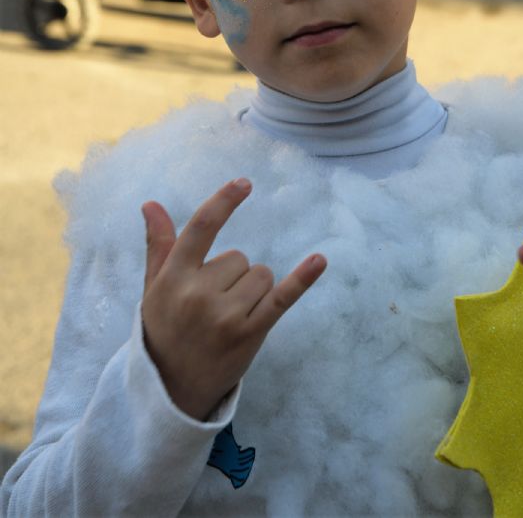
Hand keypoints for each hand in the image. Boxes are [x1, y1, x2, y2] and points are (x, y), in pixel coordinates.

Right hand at [141, 179, 325, 419]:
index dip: (224, 202)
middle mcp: (199, 294)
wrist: (170, 391)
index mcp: (174, 277)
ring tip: (229, 318)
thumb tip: (151, 204)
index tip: (245, 183)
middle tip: (212, 307)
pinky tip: (320, 260)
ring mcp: (226, 316)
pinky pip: (281, 298)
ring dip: (253, 290)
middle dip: (233, 276)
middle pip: (240, 257)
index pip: (201, 228)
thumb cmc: (163, 331)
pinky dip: (302, 280)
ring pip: (261, 275)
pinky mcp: (250, 334)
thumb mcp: (153, 288)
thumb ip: (159, 245)